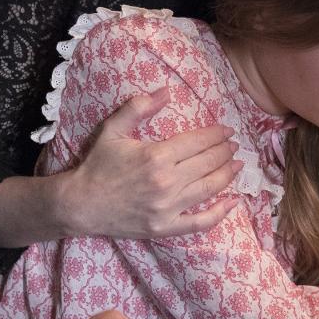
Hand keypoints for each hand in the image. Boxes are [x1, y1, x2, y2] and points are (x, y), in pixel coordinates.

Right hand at [59, 88, 240, 238]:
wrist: (81, 204)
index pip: (197, 141)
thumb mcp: (113, 130)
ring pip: (209, 188)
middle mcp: (167, 182)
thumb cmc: (98, 165)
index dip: (216, 134)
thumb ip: (139, 108)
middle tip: (234, 145)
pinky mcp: (166, 228)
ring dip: (228, 174)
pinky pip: (200, 223)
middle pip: (208, 163)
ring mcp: (168, 208)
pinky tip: (233, 202)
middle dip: (225, 151)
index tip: (226, 130)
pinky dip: (220, 213)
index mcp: (156, 156)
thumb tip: (167, 91)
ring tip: (237, 165)